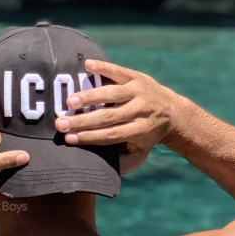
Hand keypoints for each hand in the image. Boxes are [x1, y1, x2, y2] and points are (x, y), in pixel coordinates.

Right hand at [53, 59, 178, 173]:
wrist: (173, 113)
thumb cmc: (148, 136)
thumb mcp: (140, 153)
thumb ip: (123, 162)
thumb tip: (101, 170)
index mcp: (139, 131)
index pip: (110, 135)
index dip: (89, 137)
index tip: (69, 139)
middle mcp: (140, 110)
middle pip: (107, 117)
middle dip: (82, 121)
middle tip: (60, 123)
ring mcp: (138, 92)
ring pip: (111, 94)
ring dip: (89, 97)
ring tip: (69, 102)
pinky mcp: (136, 77)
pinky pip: (118, 70)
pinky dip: (103, 67)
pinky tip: (87, 65)